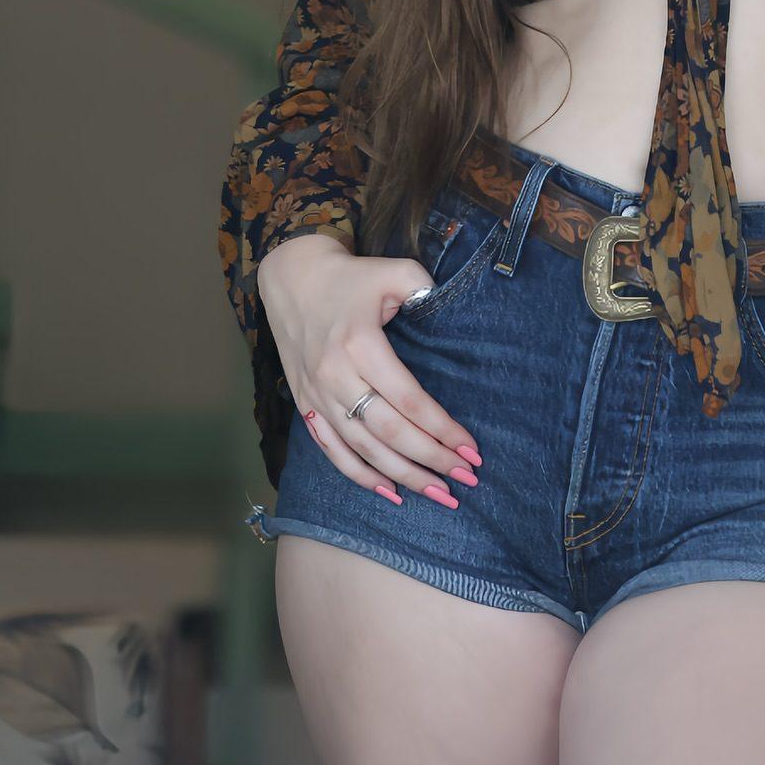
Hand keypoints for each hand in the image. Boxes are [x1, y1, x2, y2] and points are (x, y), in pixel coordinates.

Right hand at [258, 234, 482, 505]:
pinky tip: (389, 493)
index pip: (409, 399)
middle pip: (390, 432)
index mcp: (360, 345)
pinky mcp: (306, 405)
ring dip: (403, 476)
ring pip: (364, 449)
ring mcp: (317, 396)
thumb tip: (449, 311)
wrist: (293, 279)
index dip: (442, 428)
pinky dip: (360, 476)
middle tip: (466, 478)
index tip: (471, 449)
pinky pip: (333, 451)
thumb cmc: (351, 278)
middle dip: (432, 459)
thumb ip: (423, 287)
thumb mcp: (391, 271)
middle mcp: (336, 376)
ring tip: (439, 493)